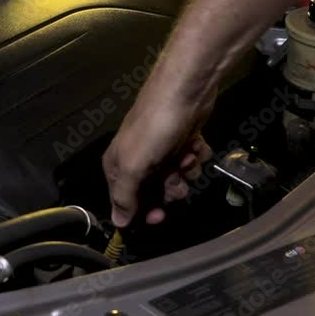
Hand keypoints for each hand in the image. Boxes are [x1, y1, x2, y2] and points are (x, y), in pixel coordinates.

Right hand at [102, 84, 214, 227]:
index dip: (142, 211)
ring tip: (186, 152)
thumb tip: (118, 223)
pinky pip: (192, 161)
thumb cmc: (155, 129)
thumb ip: (124, 196)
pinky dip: (196, 154)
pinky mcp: (183, 140)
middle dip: (170, 188)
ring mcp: (162, 150)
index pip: (125, 202)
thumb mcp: (133, 165)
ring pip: (177, 177)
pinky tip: (195, 142)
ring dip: (186, 170)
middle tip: (177, 178)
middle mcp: (138, 159)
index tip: (159, 216)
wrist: (185, 92)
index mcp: (118, 165)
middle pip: (155, 192)